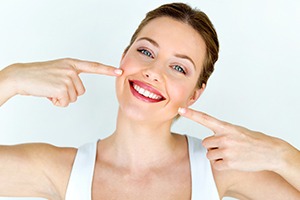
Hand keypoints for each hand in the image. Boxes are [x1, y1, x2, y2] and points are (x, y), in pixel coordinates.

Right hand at [1, 58, 121, 106]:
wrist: (21, 76)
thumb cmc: (39, 76)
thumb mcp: (58, 70)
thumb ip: (71, 76)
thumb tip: (78, 91)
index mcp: (72, 63)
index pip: (93, 66)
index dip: (107, 70)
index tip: (120, 71)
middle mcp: (71, 69)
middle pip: (81, 91)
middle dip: (69, 93)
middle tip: (54, 87)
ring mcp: (67, 78)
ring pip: (74, 97)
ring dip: (62, 98)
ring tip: (50, 89)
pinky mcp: (62, 87)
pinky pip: (66, 102)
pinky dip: (57, 102)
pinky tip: (48, 94)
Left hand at [178, 107, 286, 171]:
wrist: (270, 152)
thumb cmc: (253, 140)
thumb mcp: (237, 130)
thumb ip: (222, 132)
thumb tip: (209, 139)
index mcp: (226, 127)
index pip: (205, 119)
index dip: (192, 114)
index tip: (180, 109)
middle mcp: (225, 137)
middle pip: (205, 143)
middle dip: (213, 146)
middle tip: (226, 147)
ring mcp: (227, 150)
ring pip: (209, 154)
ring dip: (217, 155)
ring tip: (231, 153)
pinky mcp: (229, 163)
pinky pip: (216, 164)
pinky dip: (222, 164)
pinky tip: (233, 161)